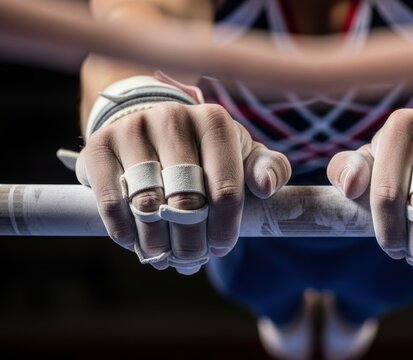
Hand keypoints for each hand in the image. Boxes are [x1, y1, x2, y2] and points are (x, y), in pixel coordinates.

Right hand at [76, 102, 290, 273]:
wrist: (152, 128)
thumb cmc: (207, 151)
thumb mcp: (244, 155)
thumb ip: (269, 169)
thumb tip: (266, 186)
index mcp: (214, 122)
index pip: (226, 190)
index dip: (224, 229)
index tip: (219, 247)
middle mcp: (173, 118)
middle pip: (186, 202)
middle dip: (191, 242)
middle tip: (192, 259)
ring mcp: (133, 129)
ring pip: (148, 205)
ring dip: (158, 243)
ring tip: (166, 257)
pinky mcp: (99, 146)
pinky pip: (111, 201)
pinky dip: (125, 232)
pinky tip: (136, 244)